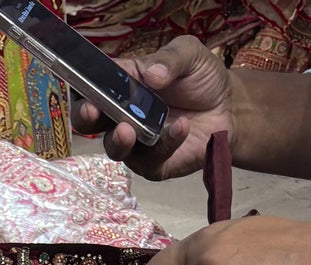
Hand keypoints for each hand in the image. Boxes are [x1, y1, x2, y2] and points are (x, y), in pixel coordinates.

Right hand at [70, 35, 231, 179]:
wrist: (228, 108)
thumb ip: (170, 58)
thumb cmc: (201, 78)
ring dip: (117, 140)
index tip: (82, 88)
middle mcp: (121, 115)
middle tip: (92, 113)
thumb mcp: (189, 55)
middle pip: (90, 122)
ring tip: (127, 130)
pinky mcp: (154, 165)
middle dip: (86, 118)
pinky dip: (166, 144)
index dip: (82, 88)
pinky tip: (181, 127)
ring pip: (114, 148)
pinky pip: (151, 160)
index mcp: (122, 85)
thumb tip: (151, 75)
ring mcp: (136, 143)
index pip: (92, 85)